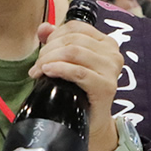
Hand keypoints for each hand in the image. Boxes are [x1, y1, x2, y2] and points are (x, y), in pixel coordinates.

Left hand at [29, 20, 124, 150]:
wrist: (92, 123)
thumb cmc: (80, 92)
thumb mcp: (68, 63)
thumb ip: (56, 42)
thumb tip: (43, 28)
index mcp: (105, 43)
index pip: (75, 27)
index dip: (54, 36)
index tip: (43, 50)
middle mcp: (112, 53)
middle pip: (72, 40)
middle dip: (48, 51)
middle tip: (37, 66)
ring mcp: (111, 70)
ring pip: (73, 53)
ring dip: (50, 60)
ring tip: (39, 72)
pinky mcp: (106, 87)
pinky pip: (78, 72)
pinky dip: (60, 70)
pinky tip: (48, 72)